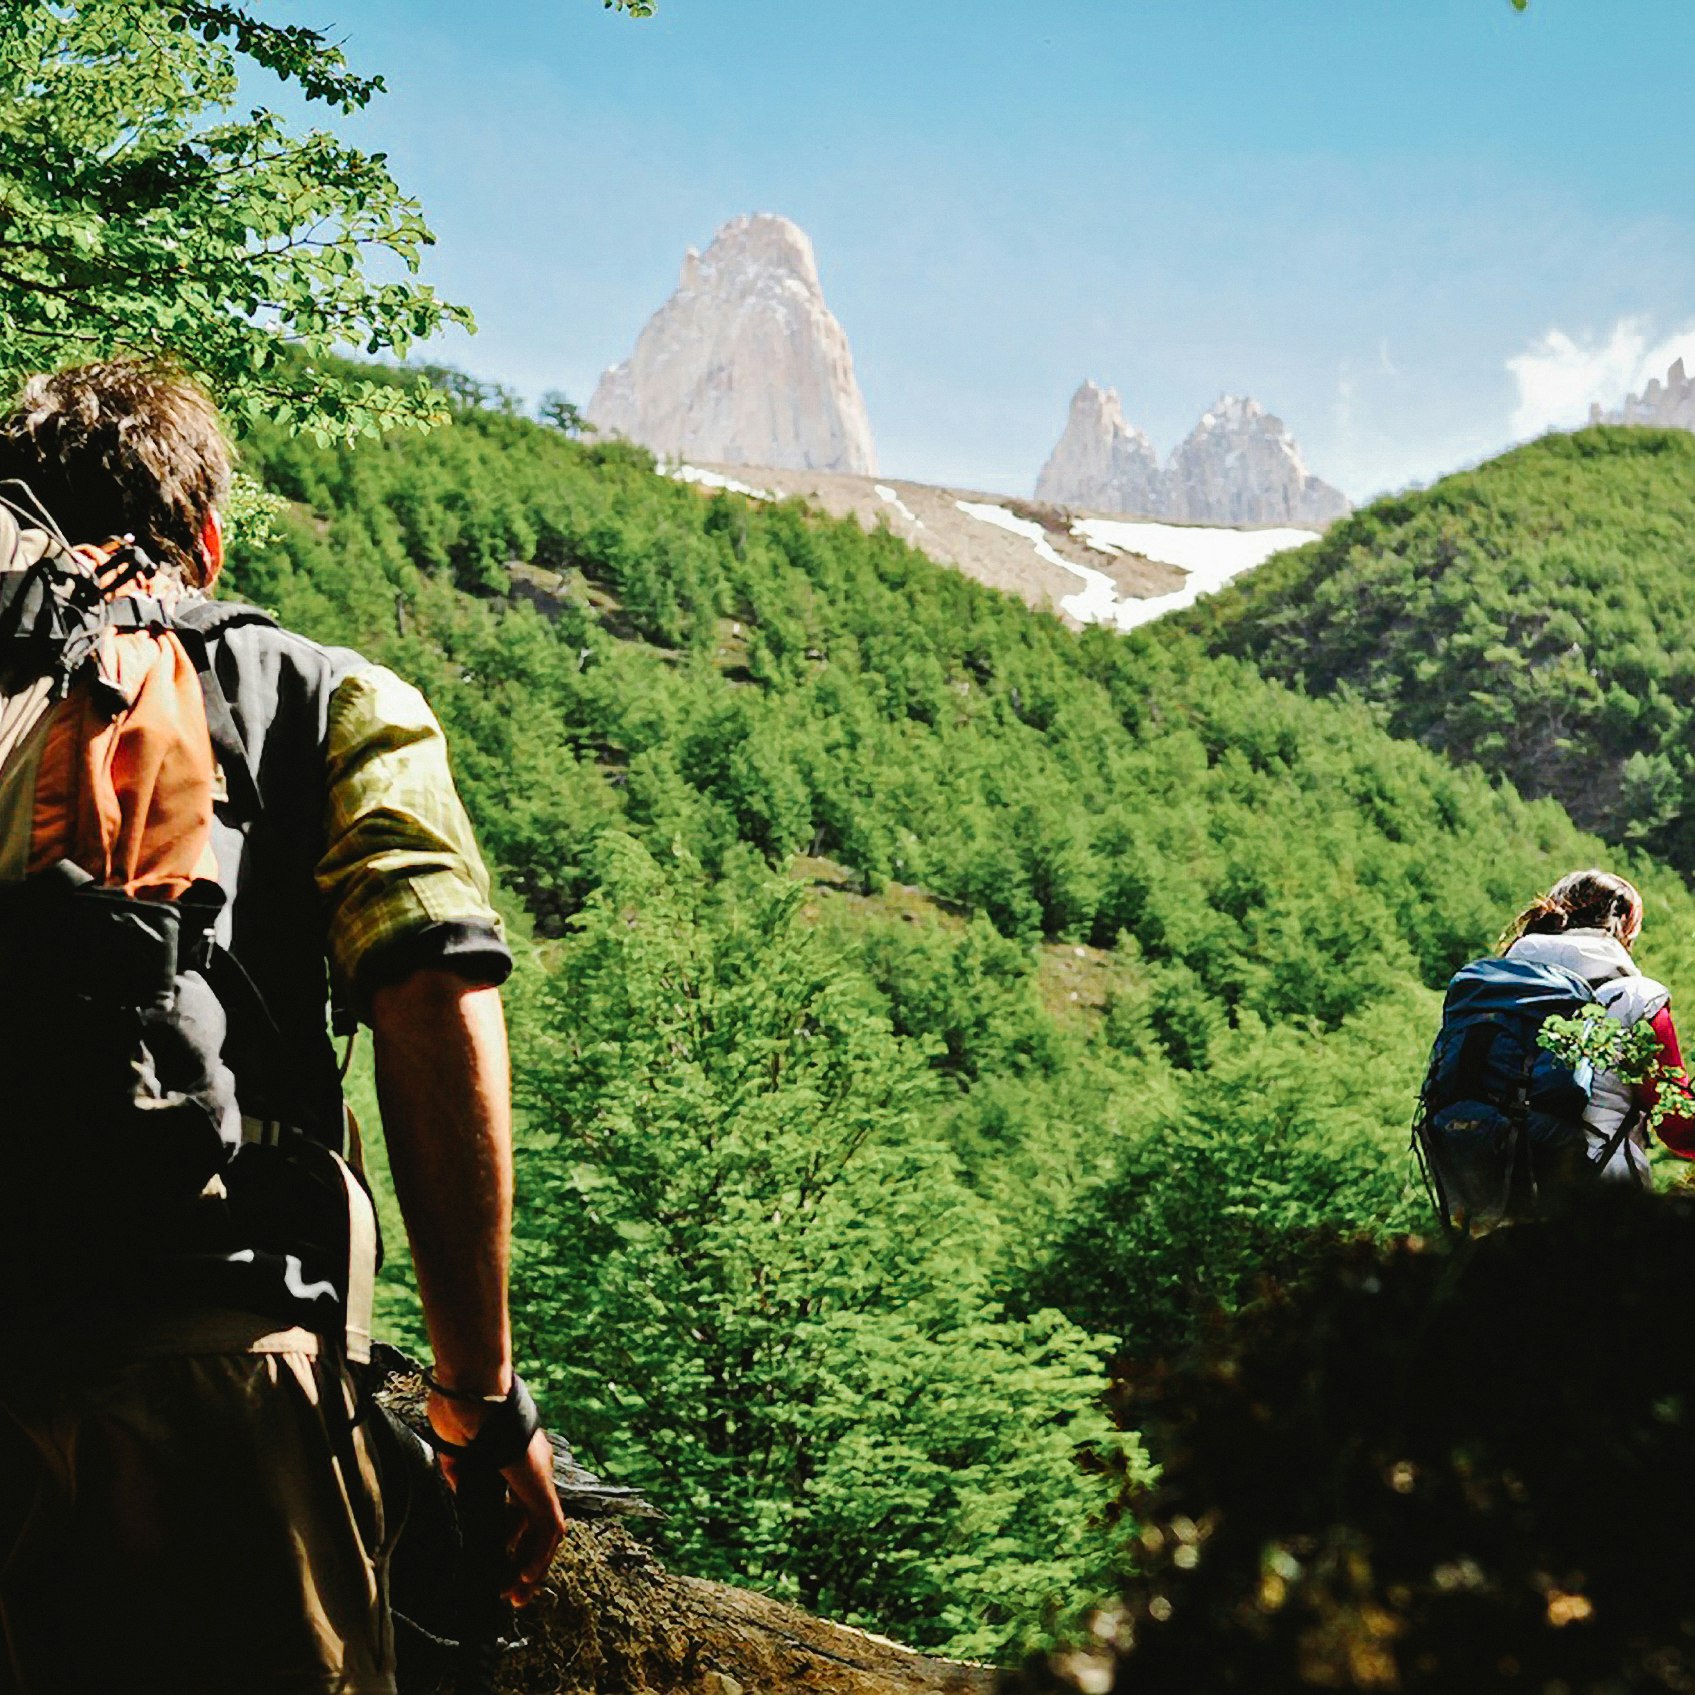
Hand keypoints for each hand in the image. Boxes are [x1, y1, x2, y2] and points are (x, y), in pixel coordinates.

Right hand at [429, 1388, 567, 1605]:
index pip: (518, 1503)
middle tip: (507, 1587)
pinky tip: (524, 1580)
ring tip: (515, 1595)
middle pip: (534, 1520)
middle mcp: (532, 1465)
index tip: (497, 1556)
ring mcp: (538, 1473)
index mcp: (514, 1455)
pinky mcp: (540, 1483)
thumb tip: (461, 1487)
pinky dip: (539, 1557)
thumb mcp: (455, 1447)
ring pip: (546, 1529)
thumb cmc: (459, 1405)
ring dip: (532, 1565)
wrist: (471, 1387)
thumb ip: (460, 1469)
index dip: (510, 1533)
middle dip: (522, 1556)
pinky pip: (549, 1528)